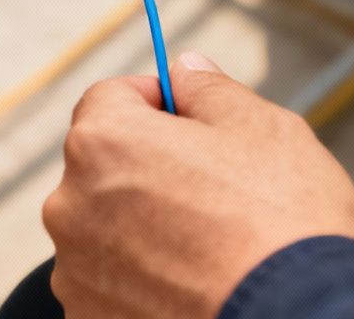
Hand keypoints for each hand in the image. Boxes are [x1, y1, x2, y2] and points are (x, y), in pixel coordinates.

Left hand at [43, 53, 353, 318]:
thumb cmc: (282, 224)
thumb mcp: (263, 128)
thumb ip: (210, 90)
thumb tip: (185, 69)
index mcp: (103, 141)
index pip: (112, 97)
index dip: (156, 101)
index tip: (192, 121)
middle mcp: (71, 203)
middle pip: (106, 165)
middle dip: (151, 168)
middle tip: (215, 192)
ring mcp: (76, 269)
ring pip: (107, 227)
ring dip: (143, 227)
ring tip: (210, 247)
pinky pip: (111, 283)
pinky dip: (142, 281)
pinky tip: (191, 285)